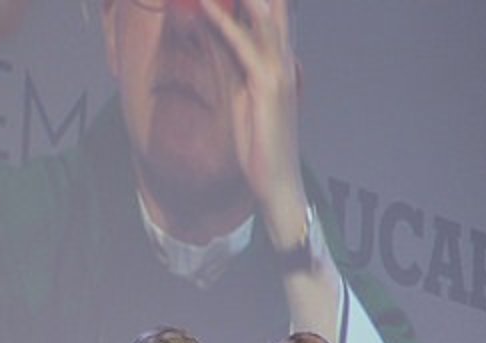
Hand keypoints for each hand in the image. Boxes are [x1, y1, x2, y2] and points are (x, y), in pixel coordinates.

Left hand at [199, 0, 307, 247]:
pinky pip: (243, 47)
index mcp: (276, 54)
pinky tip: (204, 6)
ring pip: (261, 13)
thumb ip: (222, 52)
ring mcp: (278, 69)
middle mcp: (281, 55)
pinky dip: (224, 23)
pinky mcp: (267, 87)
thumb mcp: (234, 88)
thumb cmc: (258, 141)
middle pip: (269, 1)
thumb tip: (203, 19)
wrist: (277, 183)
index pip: (266, 5)